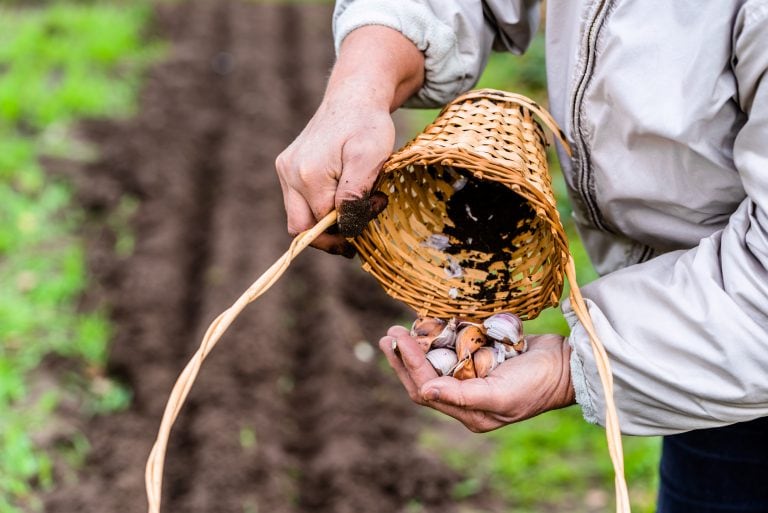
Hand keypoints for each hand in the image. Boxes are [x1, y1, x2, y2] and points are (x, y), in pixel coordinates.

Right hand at [275, 89, 393, 255]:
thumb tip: (344, 227)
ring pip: (301, 217)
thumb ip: (354, 194)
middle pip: (303, 228)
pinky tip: (345, 189)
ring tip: (358, 198)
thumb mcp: (370, 158)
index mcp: (308, 175)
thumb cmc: (367, 124)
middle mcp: (289, 175)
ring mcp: (285, 171)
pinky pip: (300, 201)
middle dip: (334, 232)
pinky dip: (322, 204)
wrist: (353, 97)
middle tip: (363, 218)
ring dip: (329, 218)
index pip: (323, 225)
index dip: (350, 225)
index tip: (376, 204)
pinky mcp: (286, 168)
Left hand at [379, 325, 574, 432]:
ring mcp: (474, 376)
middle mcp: (466, 396)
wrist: (568, 365)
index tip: (397, 340)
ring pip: (436, 362)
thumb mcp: (499, 394)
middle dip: (404, 358)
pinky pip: (453, 348)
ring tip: (400, 329)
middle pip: (424, 378)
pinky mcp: (482, 358)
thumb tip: (426, 391)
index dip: (409, 365)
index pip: (426, 389)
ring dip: (417, 346)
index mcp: (468, 411)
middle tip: (389, 335)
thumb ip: (462, 395)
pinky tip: (427, 324)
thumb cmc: (536, 384)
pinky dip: (438, 338)